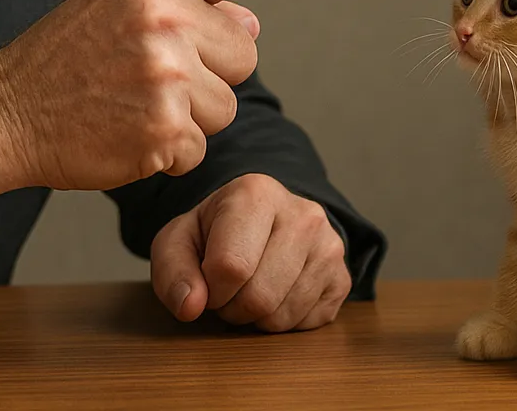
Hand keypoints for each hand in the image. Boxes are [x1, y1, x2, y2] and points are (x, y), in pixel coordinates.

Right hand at [0, 0, 368, 192]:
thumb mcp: (121, 2)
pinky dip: (172, 151)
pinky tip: (127, 134)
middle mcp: (165, 15)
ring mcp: (166, 74)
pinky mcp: (165, 130)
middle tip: (146, 74)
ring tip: (131, 104)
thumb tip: (252, 24)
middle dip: (210, 71)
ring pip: (228, 105)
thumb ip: (189, 3)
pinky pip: (202, 146)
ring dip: (191, 116)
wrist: (6, 111)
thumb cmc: (68, 54)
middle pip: (246, 55)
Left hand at [150, 174, 351, 331]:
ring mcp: (330, 245)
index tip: (206, 279)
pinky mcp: (342, 277)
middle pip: (259, 297)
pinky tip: (276, 294)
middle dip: (232, 308)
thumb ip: (173, 272)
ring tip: (250, 289)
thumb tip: (191, 306)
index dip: (210, 290)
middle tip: (228, 291)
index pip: (231, 267)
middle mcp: (303, 213)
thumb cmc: (214, 233)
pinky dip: (283, 322)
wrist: (259, 224)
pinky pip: (307, 324)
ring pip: (283, 315)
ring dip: (256, 318)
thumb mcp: (177, 242)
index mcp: (257, 193)